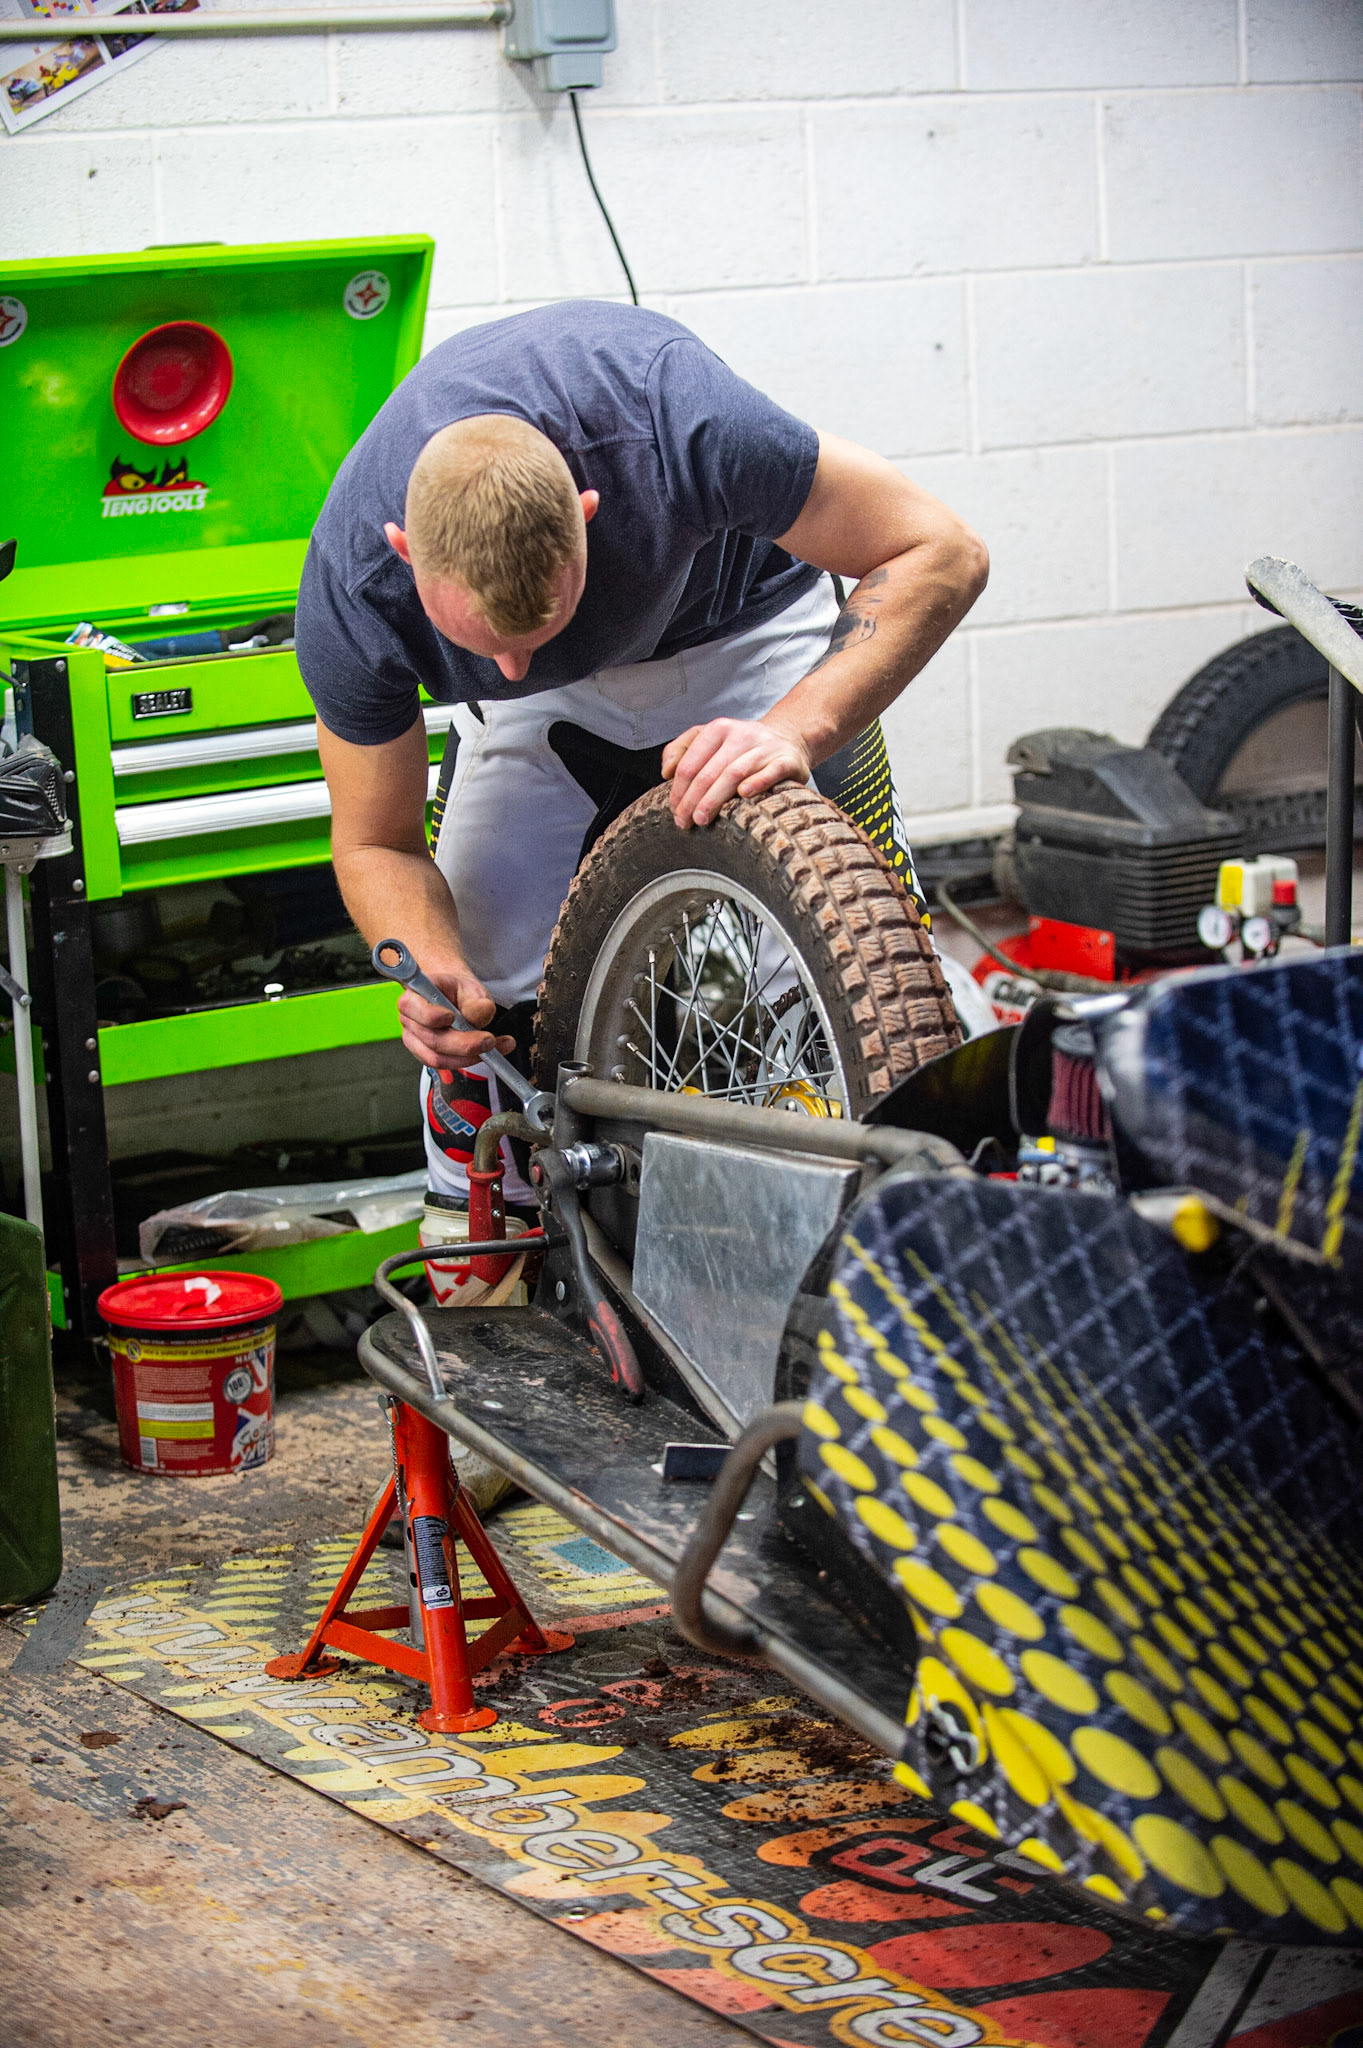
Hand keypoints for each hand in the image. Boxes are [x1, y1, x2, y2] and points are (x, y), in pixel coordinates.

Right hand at [396, 958, 514, 1070]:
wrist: (453, 996)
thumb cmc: (455, 990)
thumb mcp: (470, 988)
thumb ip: (475, 1000)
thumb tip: (482, 1010)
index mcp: (414, 995)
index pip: (411, 1007)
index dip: (430, 1015)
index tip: (451, 1017)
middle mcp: (410, 1019)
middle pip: (431, 1039)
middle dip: (464, 1044)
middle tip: (489, 1040)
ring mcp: (415, 1039)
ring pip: (438, 1057)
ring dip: (469, 1056)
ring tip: (495, 1046)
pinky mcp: (425, 1054)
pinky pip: (445, 1064)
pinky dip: (469, 1060)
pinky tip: (488, 1052)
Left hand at [661, 716, 810, 828]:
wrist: (787, 738)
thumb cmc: (741, 746)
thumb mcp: (709, 738)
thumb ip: (681, 749)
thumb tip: (666, 772)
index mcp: (719, 729)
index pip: (691, 763)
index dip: (678, 789)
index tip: (673, 809)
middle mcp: (741, 734)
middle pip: (709, 771)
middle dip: (692, 799)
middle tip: (683, 821)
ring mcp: (765, 747)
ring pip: (735, 772)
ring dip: (715, 798)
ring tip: (702, 819)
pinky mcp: (787, 760)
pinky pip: (771, 772)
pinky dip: (757, 783)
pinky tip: (744, 795)